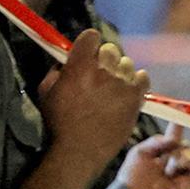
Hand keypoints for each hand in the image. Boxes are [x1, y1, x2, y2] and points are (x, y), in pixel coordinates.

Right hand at [39, 28, 149, 169]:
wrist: (79, 152)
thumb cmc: (59, 124)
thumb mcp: (46, 92)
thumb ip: (56, 71)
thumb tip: (67, 62)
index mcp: (79, 66)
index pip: (91, 36)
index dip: (89, 43)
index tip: (87, 54)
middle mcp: (103, 71)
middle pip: (110, 50)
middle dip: (104, 59)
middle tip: (99, 74)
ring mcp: (122, 84)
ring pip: (127, 64)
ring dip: (120, 71)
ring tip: (113, 86)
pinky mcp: (135, 99)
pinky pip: (143, 78)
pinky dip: (136, 81)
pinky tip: (128, 90)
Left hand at [116, 122, 189, 188]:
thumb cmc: (131, 176)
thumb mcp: (140, 152)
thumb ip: (157, 141)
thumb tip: (175, 139)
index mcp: (161, 154)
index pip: (174, 138)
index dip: (178, 127)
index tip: (181, 111)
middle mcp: (173, 163)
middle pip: (187, 146)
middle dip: (180, 145)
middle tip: (168, 155)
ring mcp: (181, 174)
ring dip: (184, 156)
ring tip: (171, 166)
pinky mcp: (188, 185)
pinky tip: (178, 167)